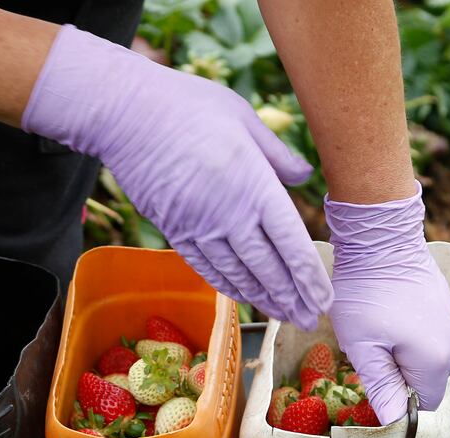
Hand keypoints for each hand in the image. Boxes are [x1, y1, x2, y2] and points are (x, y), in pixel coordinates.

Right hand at [22, 25, 330, 328]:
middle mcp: (230, 216)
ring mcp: (200, 228)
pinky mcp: (175, 230)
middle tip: (309, 319)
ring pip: (238, 275)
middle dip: (292, 299)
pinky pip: (207, 268)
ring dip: (263, 299)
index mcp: (256, 187)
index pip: (291, 245)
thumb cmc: (190, 106)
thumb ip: (278, 154)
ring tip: (283, 314)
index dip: (309, 278)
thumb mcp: (244, 118)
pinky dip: (229, 286)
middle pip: (268, 270)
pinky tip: (243, 295)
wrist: (126, 114)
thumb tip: (304, 175)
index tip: (323, 299)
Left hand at [327, 185, 449, 424]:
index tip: (371, 383)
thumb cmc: (367, 290)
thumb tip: (394, 423)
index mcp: (436, 361)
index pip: (422, 407)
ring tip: (378, 333)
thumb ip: (381, 386)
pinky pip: (430, 342)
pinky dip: (411, 341)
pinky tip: (389, 320)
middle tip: (370, 351)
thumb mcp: (362, 344)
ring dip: (402, 359)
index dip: (396, 404)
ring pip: (427, 364)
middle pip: (426, 386)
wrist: (382, 237)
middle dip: (398, 380)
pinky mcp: (447, 312)